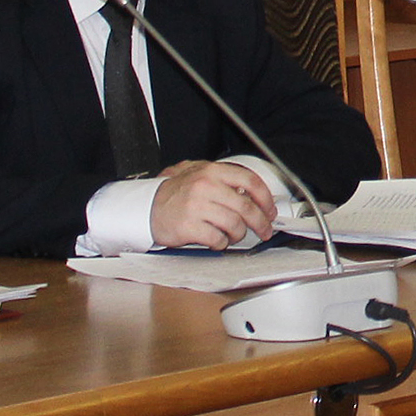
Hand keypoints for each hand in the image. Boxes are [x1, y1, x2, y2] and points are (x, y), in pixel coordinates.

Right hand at [150, 160, 279, 248]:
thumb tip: (254, 192)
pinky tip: (217, 241)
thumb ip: (224, 179)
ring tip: (234, 235)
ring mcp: (197, 207)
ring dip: (239, 235)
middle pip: (246, 207)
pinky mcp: (189, 227)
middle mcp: (206, 186)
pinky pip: (217, 239)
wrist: (145, 207)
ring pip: (234, 225)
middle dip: (260, 222)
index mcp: (211, 171)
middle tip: (265, 230)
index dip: (265, 197)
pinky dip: (222, 243)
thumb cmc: (174, 192)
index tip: (270, 209)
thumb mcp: (198, 174)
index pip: (250, 180)